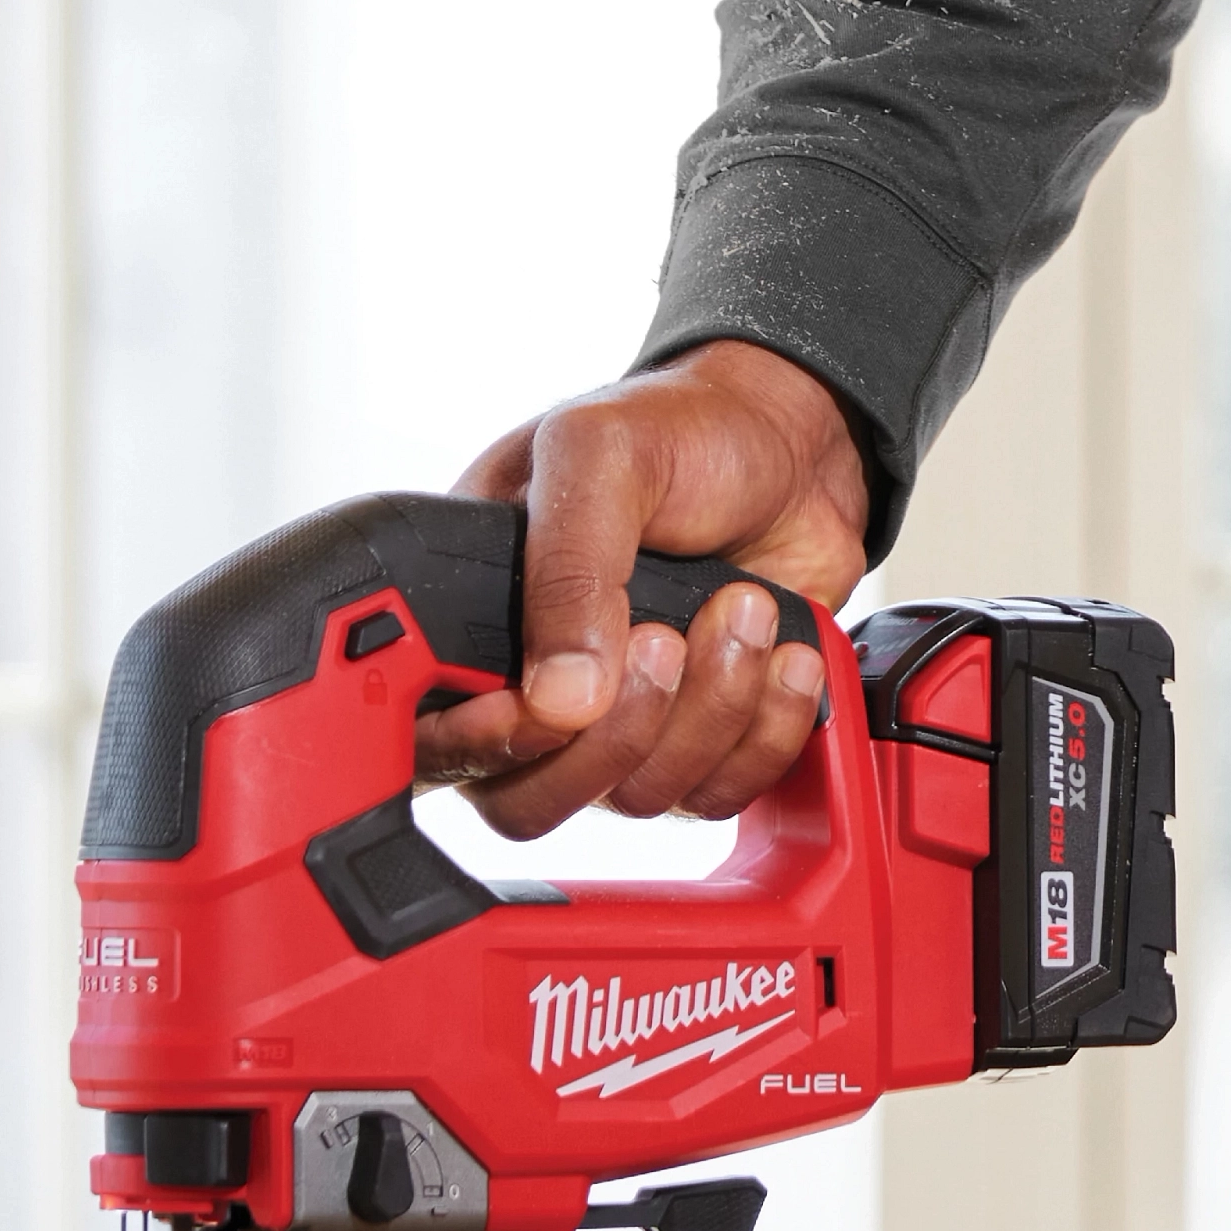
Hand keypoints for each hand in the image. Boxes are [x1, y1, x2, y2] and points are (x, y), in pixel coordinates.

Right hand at [411, 341, 872, 838]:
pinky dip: (766, 731)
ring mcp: (620, 716)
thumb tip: (558, 697)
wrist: (794, 439)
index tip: (561, 699)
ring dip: (711, 707)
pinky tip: (784, 653)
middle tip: (668, 637)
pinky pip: (720, 793)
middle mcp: (536, 685)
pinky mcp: (701, 730)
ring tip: (741, 607)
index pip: (436, 743)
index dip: (492, 744)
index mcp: (475, 620)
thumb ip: (568, 567)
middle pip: (533, 801)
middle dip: (619, 731)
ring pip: (638, 798)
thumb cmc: (682, 429)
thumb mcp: (601, 456)